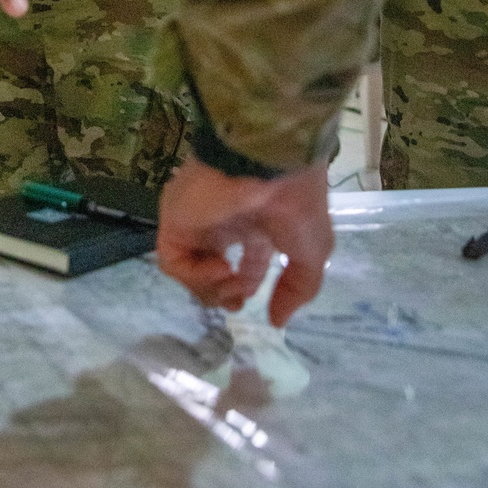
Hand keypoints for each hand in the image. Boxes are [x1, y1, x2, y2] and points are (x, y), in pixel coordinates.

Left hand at [157, 155, 332, 326]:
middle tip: (234, 304)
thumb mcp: (313, 253)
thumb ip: (297, 290)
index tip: (260, 308)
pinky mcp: (175, 221)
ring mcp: (198, 221)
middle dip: (223, 293)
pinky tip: (221, 266)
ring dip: (211, 288)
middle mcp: (225, 222)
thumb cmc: (296, 206)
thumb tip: (277, 321)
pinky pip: (174, 260)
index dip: (248, 286)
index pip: (246, 262)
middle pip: (212, 267)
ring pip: (190, 268)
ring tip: (231, 280)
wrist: (268, 166)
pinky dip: (195, 276)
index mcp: (256, 224)